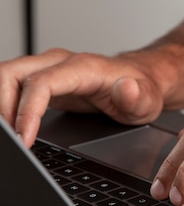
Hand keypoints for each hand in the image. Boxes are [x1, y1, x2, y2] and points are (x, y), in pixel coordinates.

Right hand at [0, 48, 165, 146]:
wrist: (142, 81)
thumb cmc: (142, 90)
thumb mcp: (147, 100)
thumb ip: (136, 97)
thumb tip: (126, 88)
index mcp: (82, 68)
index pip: (40, 83)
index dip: (27, 112)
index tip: (25, 140)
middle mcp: (60, 63)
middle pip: (10, 74)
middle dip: (4, 108)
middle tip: (14, 142)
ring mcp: (49, 70)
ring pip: (6, 78)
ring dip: (2, 107)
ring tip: (12, 137)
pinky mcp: (44, 81)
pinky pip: (13, 87)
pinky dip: (7, 107)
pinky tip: (14, 128)